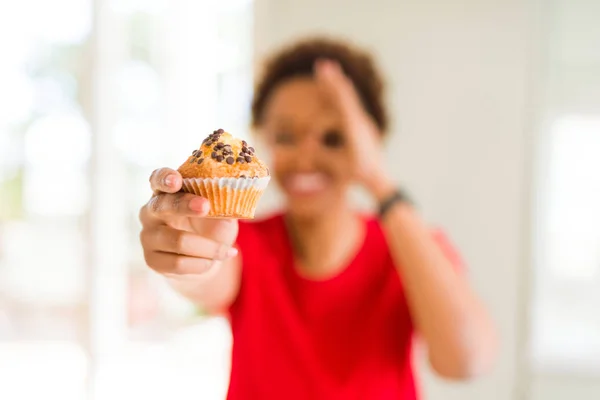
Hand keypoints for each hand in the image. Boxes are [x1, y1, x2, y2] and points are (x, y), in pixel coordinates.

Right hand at [139, 168, 238, 275]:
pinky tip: (213, 261)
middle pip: (163, 206)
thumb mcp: (221, 212)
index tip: (176, 180)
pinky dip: (202, 264)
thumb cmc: (212, 227)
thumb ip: (223, 202)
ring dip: (208, 247)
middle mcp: (151, 211)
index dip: (165, 178)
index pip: (159, 179)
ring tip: (226, 250)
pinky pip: (178, 264)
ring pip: (178, 241)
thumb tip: (234, 194)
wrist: (205, 259)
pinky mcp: (152, 260)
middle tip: (206, 206)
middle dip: (185, 206)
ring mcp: (148, 236)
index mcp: (166, 191)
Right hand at [315, 60, 393, 199]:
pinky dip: (339, 92)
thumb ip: (321, 156)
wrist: (378, 176)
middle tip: (323, 65)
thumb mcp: (337, 167)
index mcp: (355, 130)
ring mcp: (362, 121)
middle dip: (332, 81)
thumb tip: (305, 146)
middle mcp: (360, 121)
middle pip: (344, 97)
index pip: (342, 105)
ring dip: (336, 83)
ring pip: (347, 98)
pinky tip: (336, 81)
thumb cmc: (356, 173)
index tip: (323, 74)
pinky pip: (348, 104)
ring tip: (326, 67)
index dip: (332, 89)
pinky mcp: (361, 123)